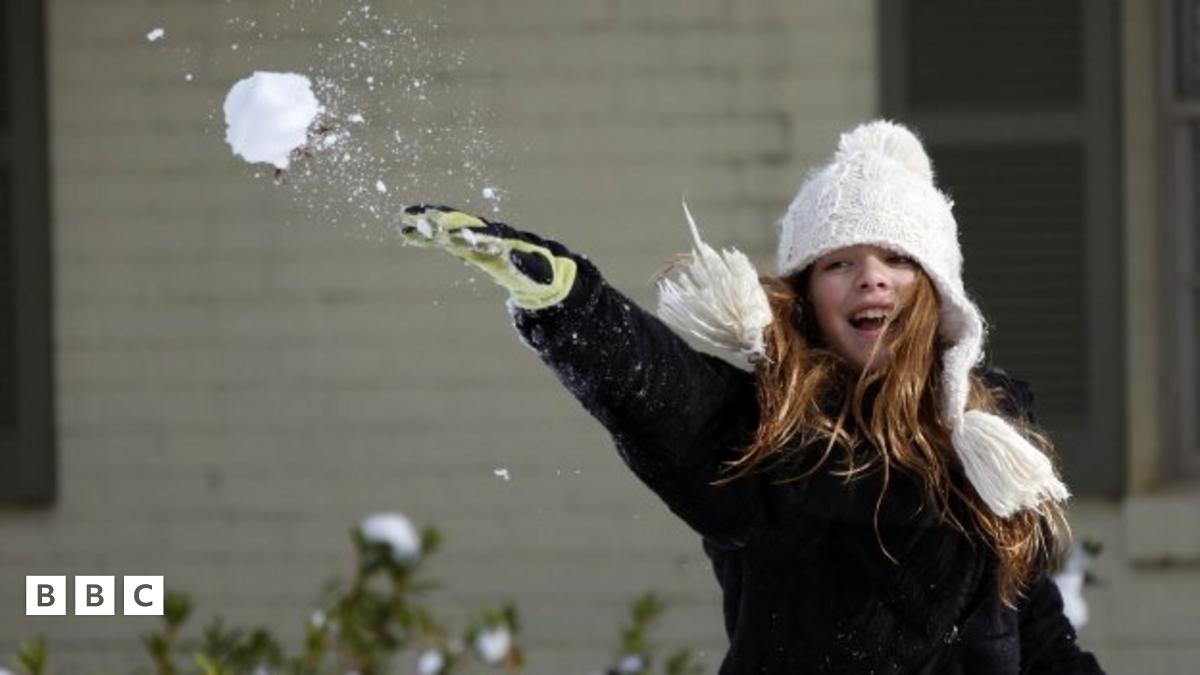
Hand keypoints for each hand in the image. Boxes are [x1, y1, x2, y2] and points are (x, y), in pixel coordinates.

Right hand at [398, 204, 578, 310]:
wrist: (539, 269)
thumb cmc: (540, 273)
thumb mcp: (537, 272)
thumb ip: (526, 264)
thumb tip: (515, 255)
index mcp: (503, 238)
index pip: (483, 232)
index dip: (467, 231)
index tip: (449, 230)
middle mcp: (487, 233)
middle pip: (461, 221)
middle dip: (440, 218)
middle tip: (417, 213)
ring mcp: (476, 237)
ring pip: (449, 226)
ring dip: (428, 222)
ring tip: (404, 218)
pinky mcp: (468, 245)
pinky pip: (444, 238)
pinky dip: (427, 236)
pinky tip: (408, 233)